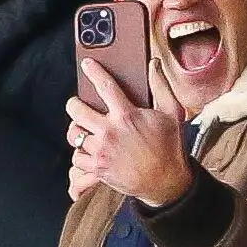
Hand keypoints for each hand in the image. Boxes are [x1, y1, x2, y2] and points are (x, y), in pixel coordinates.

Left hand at [65, 53, 195, 206]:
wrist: (166, 182)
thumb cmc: (170, 147)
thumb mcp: (172, 113)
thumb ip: (161, 86)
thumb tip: (154, 64)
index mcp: (127, 115)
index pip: (105, 86)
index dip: (93, 72)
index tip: (87, 65)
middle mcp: (110, 132)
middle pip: (77, 110)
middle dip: (74, 104)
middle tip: (77, 105)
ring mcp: (102, 151)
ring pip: (74, 135)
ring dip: (77, 130)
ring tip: (83, 129)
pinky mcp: (98, 169)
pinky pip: (77, 158)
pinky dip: (80, 154)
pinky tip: (88, 150)